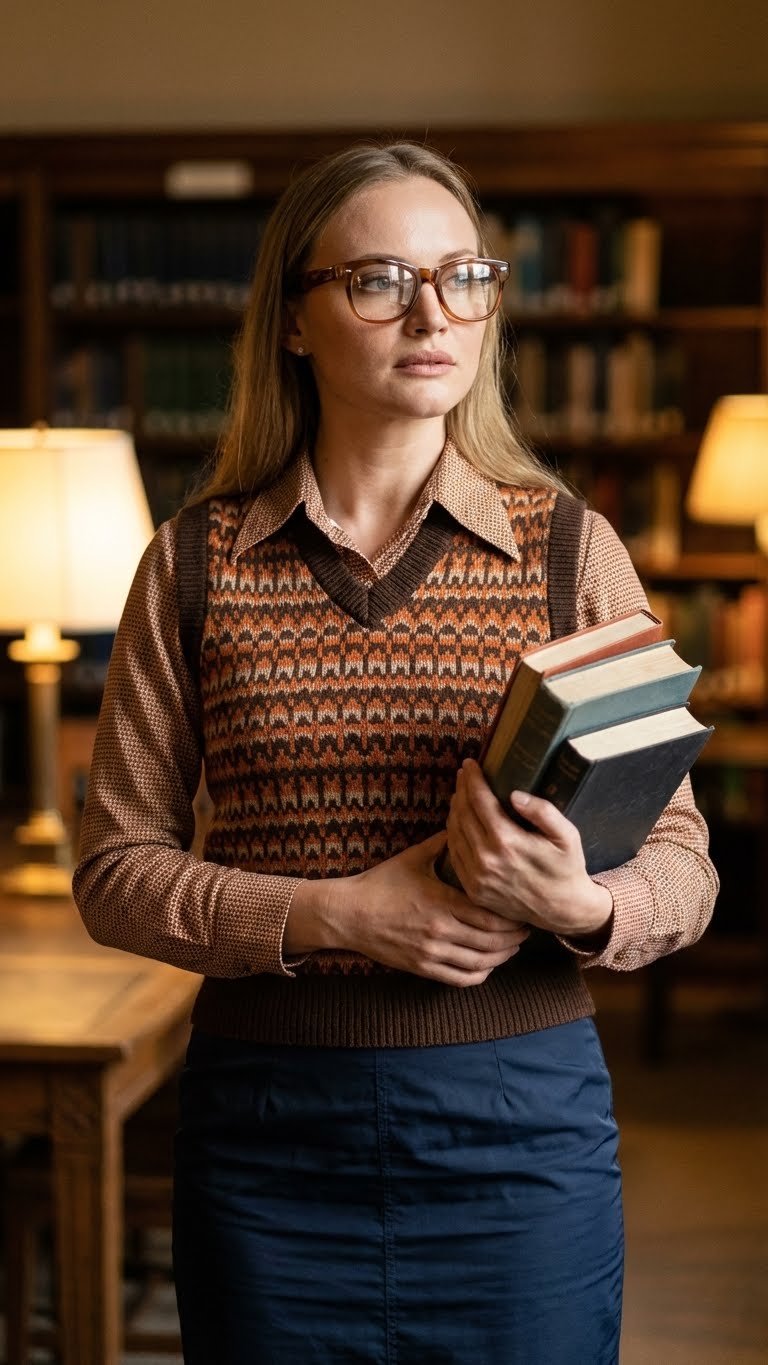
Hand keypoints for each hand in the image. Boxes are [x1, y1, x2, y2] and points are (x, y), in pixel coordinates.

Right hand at [285, 831, 528, 986]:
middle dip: (515, 937)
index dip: (513, 916)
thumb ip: (445, 843)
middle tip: (528, 928)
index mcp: (442, 902)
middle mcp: (440, 931)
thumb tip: (467, 823)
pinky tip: (488, 964)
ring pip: (481, 963)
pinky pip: (461, 978)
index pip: (490, 916)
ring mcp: (431, 953)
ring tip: (514, 946)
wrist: (349, 913)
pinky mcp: (422, 968)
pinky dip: (480, 974)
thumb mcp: (414, 858)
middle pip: (492, 941)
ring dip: (502, 957)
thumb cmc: (382, 882)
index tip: (524, 909)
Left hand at [446, 760, 612, 941]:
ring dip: (455, 809)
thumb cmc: (567, 868)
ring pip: (454, 833)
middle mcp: (486, 859)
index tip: (470, 764)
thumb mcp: (567, 836)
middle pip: (462, 813)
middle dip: (461, 789)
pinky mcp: (473, 889)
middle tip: (464, 774)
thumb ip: (543, 812)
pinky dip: (453, 833)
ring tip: (461, 793)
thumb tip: (515, 794)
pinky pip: (454, 854)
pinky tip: (460, 821)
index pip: (479, 800)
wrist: (563, 910)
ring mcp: (476, 876)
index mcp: (507, 842)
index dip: (472, 779)